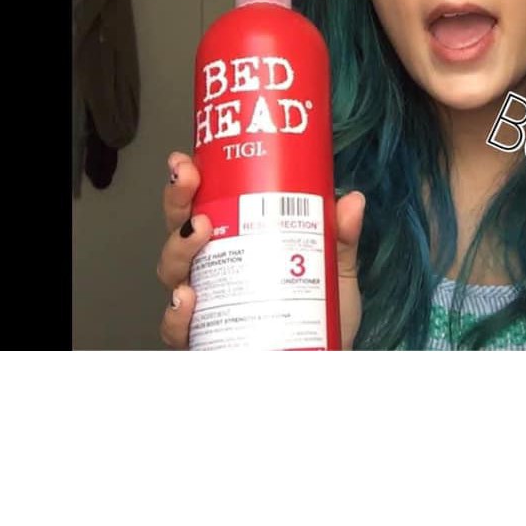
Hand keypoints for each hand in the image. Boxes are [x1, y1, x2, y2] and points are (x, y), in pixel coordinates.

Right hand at [156, 151, 365, 349]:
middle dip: (177, 201)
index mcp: (239, 244)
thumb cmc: (323, 318)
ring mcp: (206, 306)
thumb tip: (353, 200)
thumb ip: (342, 238)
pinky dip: (177, 314)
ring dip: (179, 247)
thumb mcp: (336, 271)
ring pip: (172, 271)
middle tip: (190, 182)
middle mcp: (215, 272)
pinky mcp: (206, 342)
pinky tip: (187, 298)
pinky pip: (178, 328)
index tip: (189, 161)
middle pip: (179, 230)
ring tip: (199, 232)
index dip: (188, 182)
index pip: (204, 206)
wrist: (325, 364)